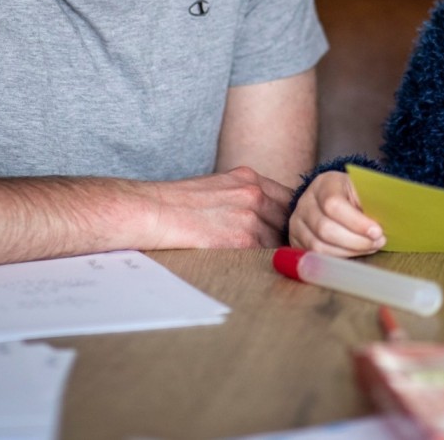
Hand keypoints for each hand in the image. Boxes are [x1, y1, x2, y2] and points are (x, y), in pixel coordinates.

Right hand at [137, 167, 293, 248]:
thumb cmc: (178, 203)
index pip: (289, 197)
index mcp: (248, 178)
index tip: (291, 228)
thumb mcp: (218, 186)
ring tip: (266, 260)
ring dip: (273, 251)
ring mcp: (249, 218)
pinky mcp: (241, 242)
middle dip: (286, 234)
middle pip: (288, 219)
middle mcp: (253, 195)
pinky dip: (260, 261)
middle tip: (284, 248)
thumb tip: (266, 215)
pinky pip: (263, 255)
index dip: (291, 216)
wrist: (152, 211)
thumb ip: (244, 196)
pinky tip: (250, 265)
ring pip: (278, 240)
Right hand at [288, 171, 385, 256]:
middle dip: (355, 241)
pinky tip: (354, 252)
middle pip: (325, 229)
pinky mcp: (296, 240)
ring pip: (319, 246)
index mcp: (324, 184)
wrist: (332, 196)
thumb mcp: (363, 189)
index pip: (334, 205)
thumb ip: (373, 200)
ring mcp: (297, 223)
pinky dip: (338, 258)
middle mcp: (305, 203)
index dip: (357, 222)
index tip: (378, 231)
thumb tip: (389, 217)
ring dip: (349, 252)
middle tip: (377, 242)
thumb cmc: (352, 194)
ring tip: (369, 247)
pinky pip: (315, 256)